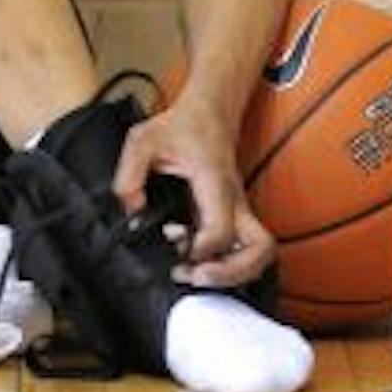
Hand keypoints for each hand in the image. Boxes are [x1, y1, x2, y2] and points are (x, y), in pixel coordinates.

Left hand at [112, 93, 275, 289]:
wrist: (207, 113)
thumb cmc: (180, 126)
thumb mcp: (143, 141)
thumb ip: (129, 176)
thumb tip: (132, 212)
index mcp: (215, 182)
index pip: (221, 230)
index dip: (201, 251)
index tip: (178, 249)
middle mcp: (234, 200)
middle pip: (261, 249)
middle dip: (232, 274)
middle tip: (196, 278)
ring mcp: (239, 210)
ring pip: (261, 253)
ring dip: (234, 273)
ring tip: (197, 274)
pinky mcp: (235, 217)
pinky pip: (245, 249)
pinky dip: (229, 264)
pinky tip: (199, 260)